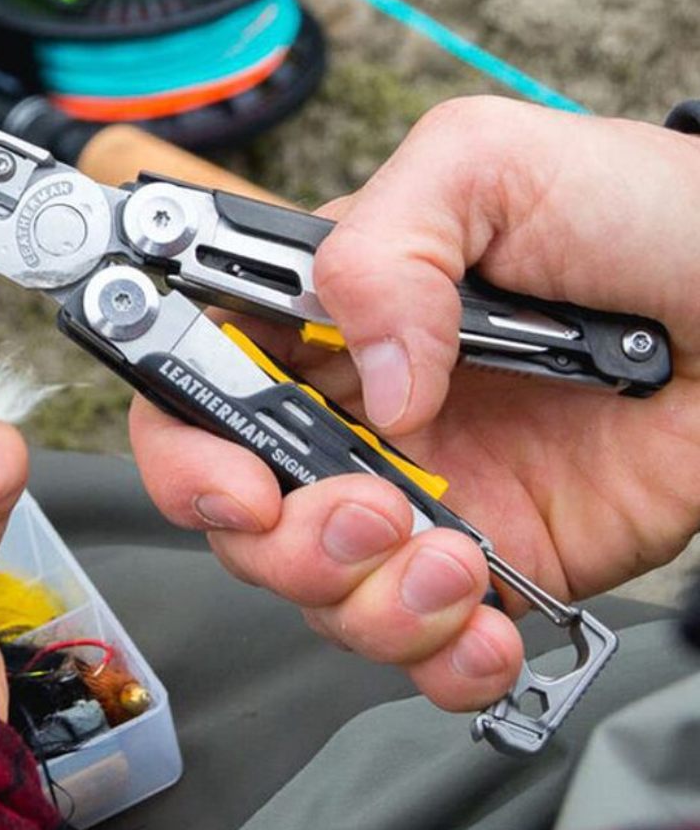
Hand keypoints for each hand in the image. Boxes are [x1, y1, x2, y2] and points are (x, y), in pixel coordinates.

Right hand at [130, 97, 699, 711]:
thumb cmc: (644, 214)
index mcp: (329, 317)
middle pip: (243, 515)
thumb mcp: (487, 167)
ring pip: (323, 594)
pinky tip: (485, 628)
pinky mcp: (496, 562)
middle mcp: (360, 413)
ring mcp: (425, 494)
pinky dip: (438, 662)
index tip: (230, 482)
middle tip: (372, 510)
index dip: (185, 448)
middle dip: (282, 541)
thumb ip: (386, 247)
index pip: (199, 386)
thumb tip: (371, 384)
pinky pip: (426, 647)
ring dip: (367, 604)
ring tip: (456, 563)